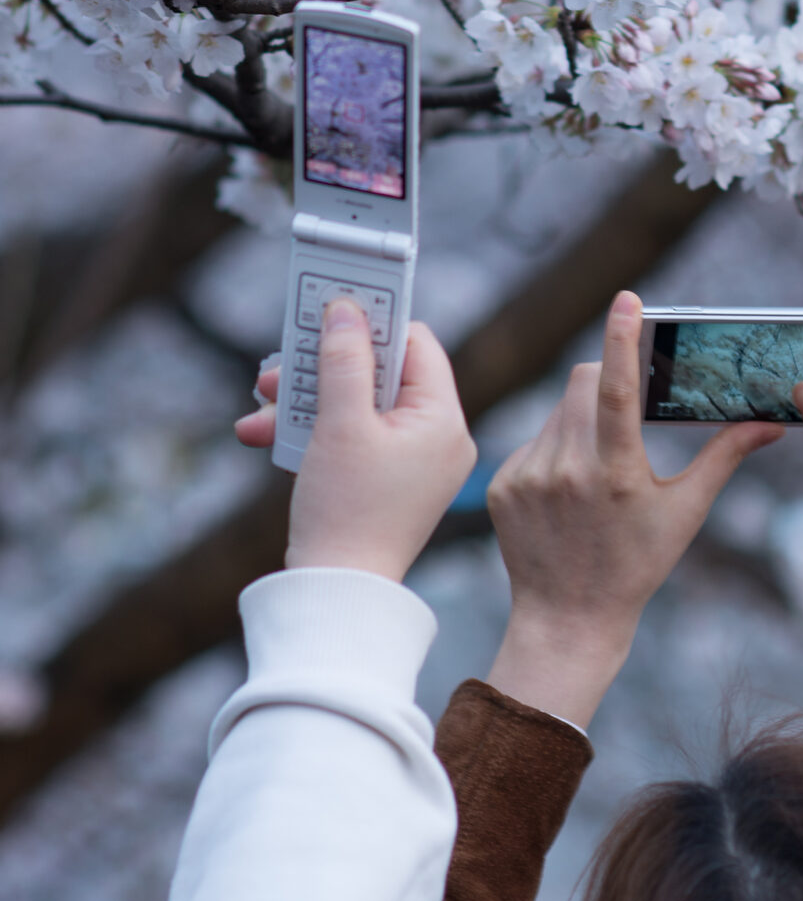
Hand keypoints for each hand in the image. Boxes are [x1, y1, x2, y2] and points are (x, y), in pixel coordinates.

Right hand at [234, 300, 476, 583]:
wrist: (337, 591)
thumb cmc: (345, 509)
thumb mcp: (340, 423)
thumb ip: (344, 359)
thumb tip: (347, 308)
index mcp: (444, 419)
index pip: (416, 343)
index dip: (371, 323)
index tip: (325, 312)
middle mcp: (440, 438)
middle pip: (381, 373)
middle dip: (323, 369)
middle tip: (274, 371)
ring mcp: (417, 461)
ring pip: (360, 405)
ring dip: (307, 401)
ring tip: (260, 408)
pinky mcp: (391, 481)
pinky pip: (356, 437)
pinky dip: (315, 432)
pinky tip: (266, 434)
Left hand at [484, 290, 782, 725]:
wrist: (567, 617)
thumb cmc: (637, 566)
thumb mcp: (684, 513)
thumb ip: (724, 459)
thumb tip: (771, 424)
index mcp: (616, 473)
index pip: (618, 389)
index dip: (624, 338)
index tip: (627, 298)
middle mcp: (566, 469)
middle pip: (584, 383)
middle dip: (609, 379)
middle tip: (629, 410)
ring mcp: (527, 475)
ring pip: (558, 410)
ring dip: (583, 418)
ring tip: (600, 467)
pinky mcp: (502, 483)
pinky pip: (534, 439)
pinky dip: (556, 447)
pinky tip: (569, 489)